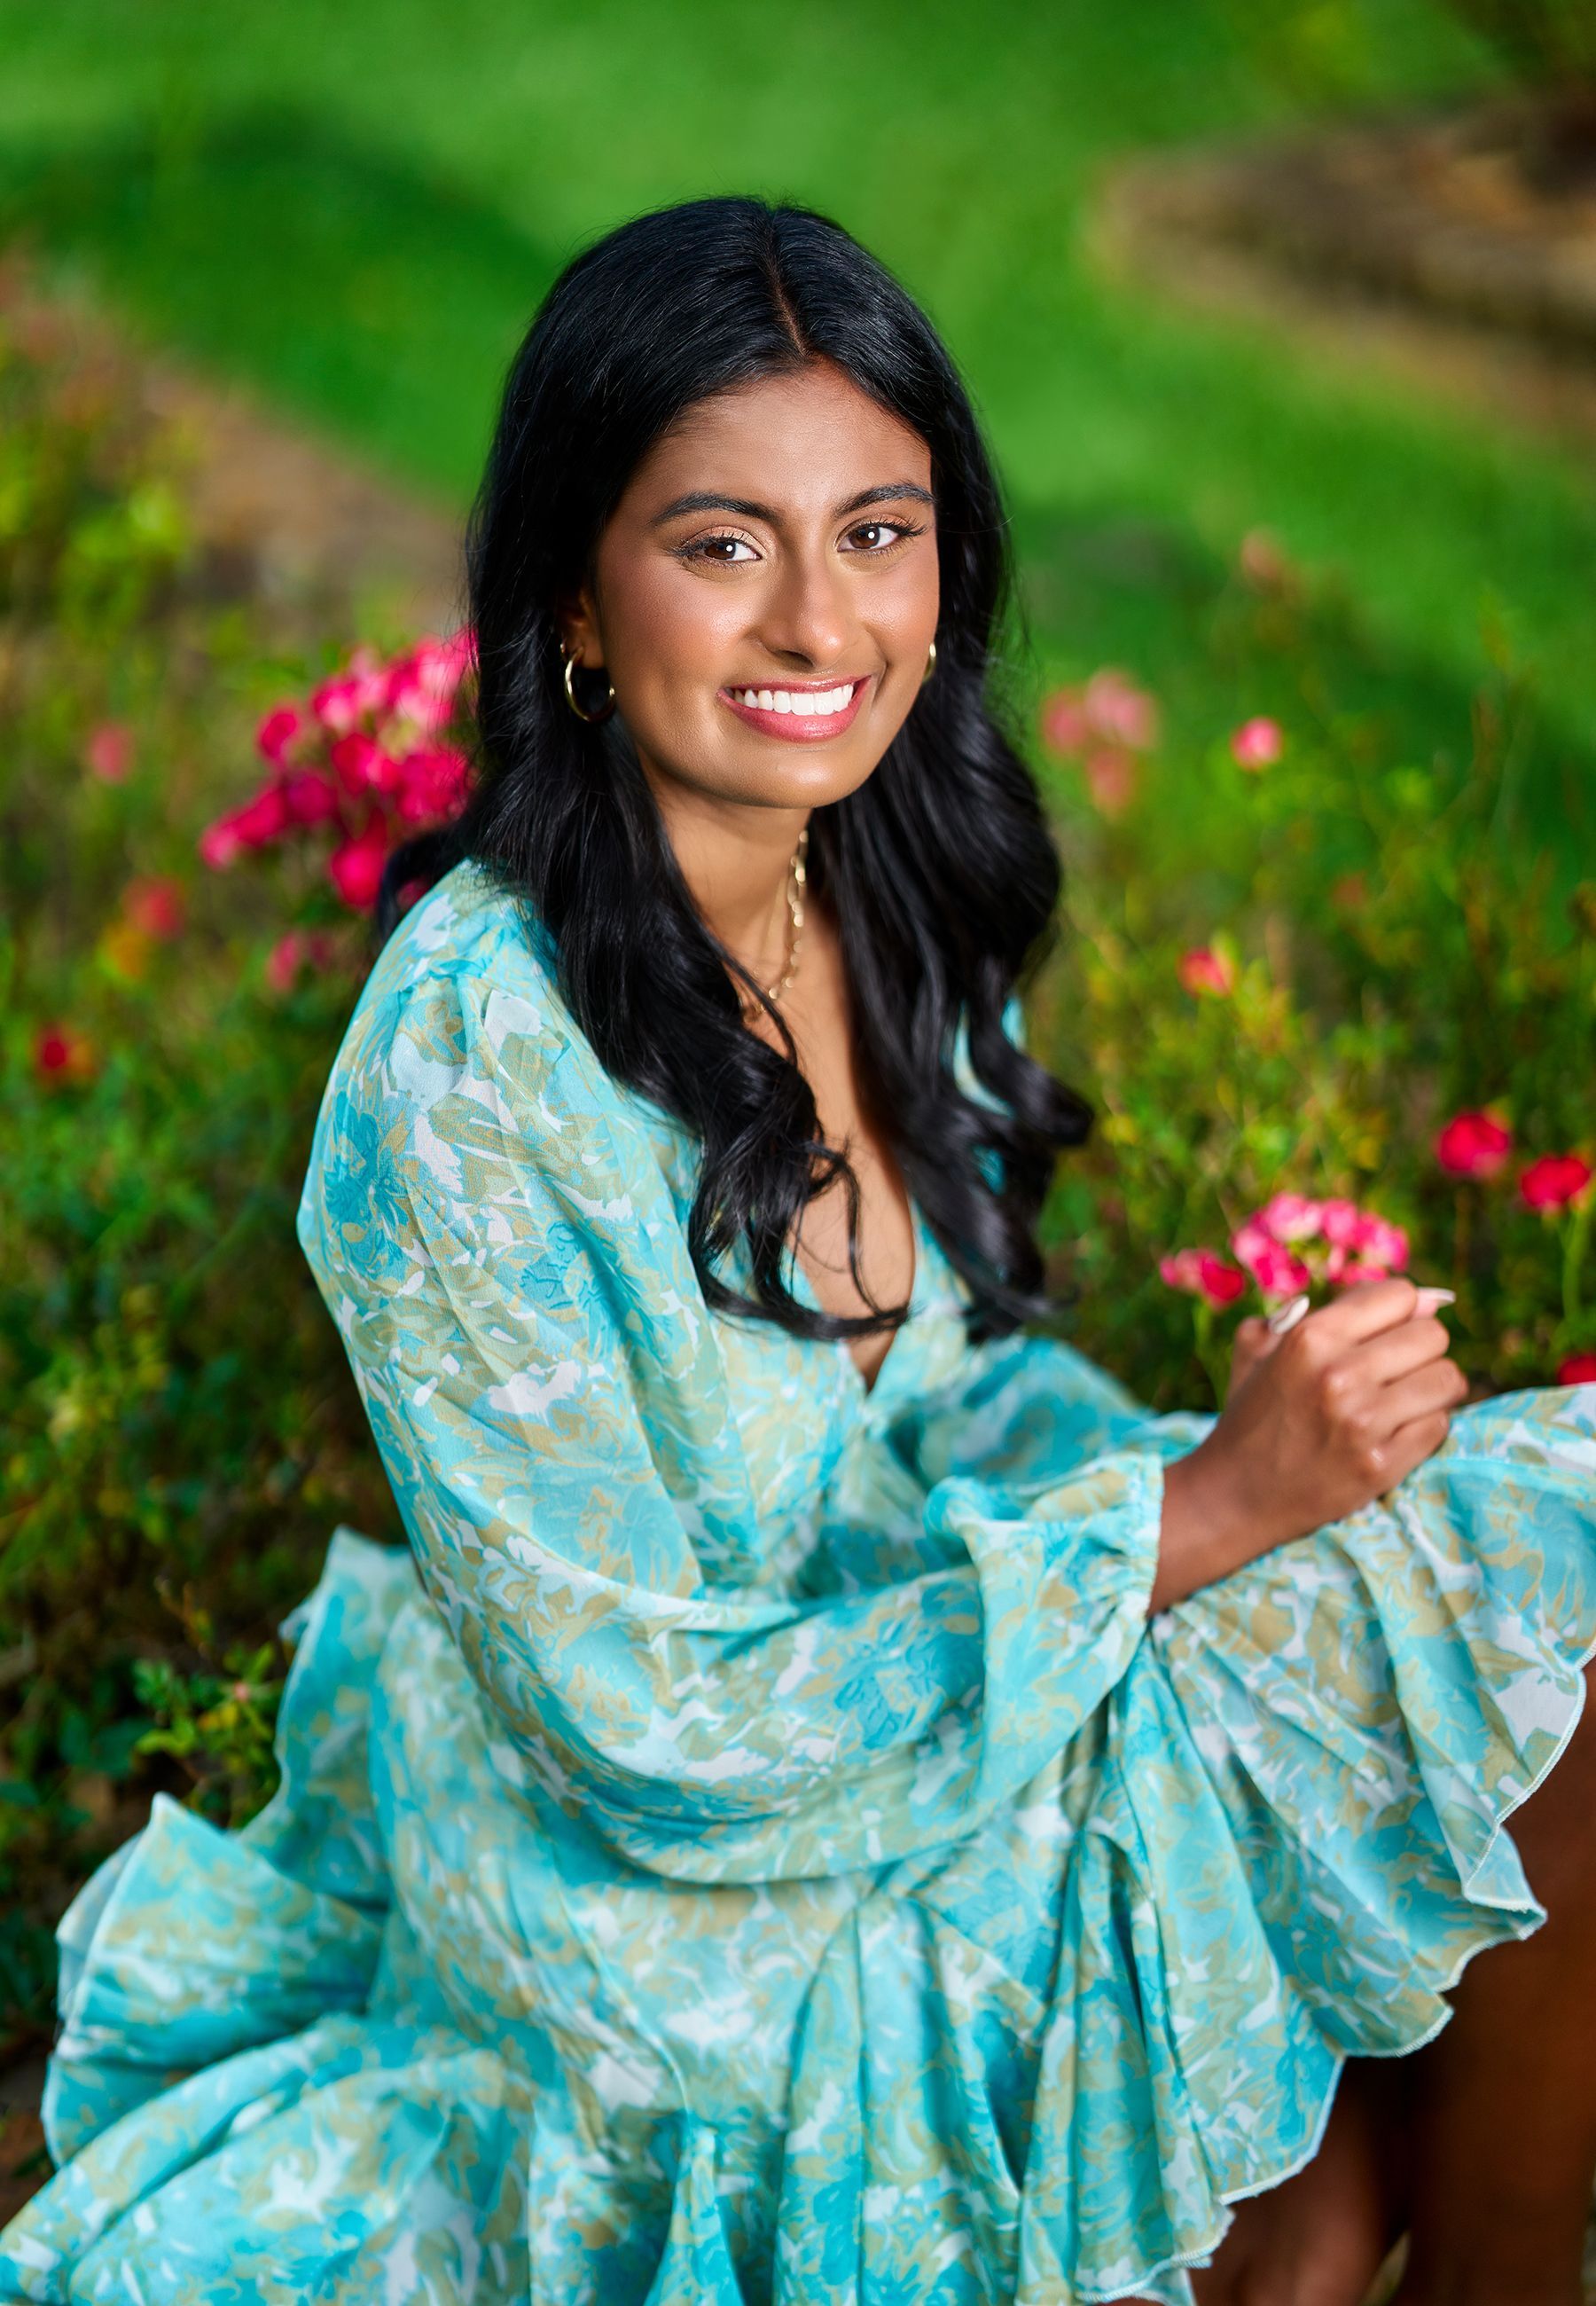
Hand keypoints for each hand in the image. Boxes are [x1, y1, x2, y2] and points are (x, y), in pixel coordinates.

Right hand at [1151, 1279, 1467, 1611]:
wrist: (1235, 1494)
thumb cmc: (1254, 1414)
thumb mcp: (1260, 1346)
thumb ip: (1324, 1309)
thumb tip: (1422, 1301)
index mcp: (1310, 1337)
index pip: (1402, 1295)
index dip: (1402, 1310)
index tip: (1391, 1331)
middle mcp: (1338, 1374)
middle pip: (1433, 1335)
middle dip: (1420, 1349)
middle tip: (1398, 1369)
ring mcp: (1362, 1423)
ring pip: (1447, 1379)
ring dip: (1432, 1388)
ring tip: (1405, 1399)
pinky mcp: (1381, 1466)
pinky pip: (1439, 1425)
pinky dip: (1425, 1427)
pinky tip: (1397, 1432)